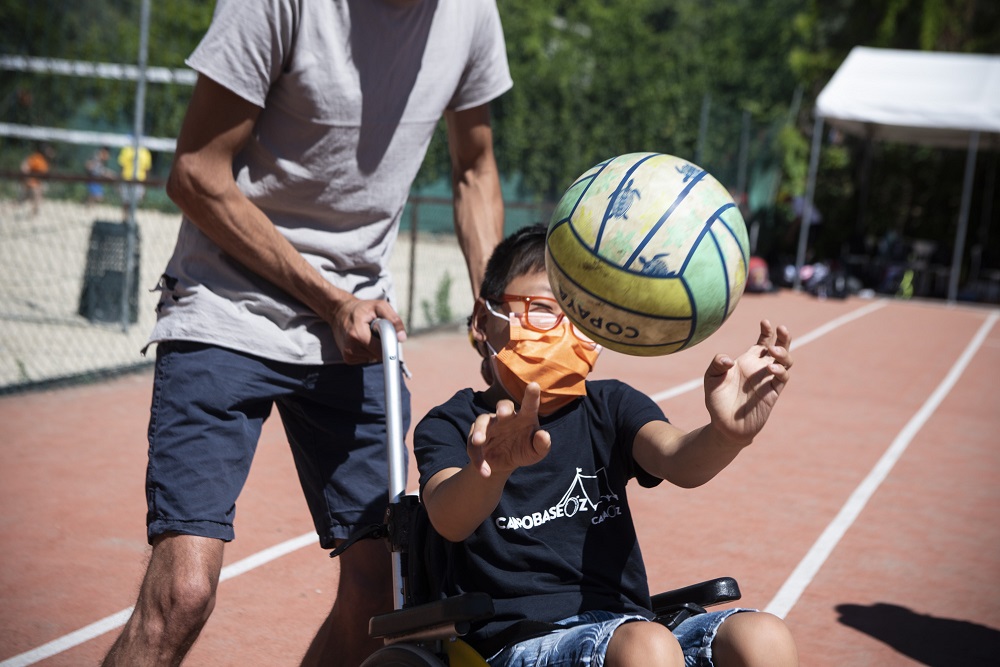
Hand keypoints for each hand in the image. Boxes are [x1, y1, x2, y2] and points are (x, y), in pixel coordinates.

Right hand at [330, 297, 405, 363]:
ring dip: (375, 348)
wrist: (339, 312)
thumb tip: (402, 338)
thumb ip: (393, 320)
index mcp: (358, 335)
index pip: (382, 351)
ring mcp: (348, 355)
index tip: (393, 342)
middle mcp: (351, 348)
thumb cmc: (361, 309)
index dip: (390, 347)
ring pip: (374, 358)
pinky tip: (362, 341)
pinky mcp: (348, 359)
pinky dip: (368, 351)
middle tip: (376, 331)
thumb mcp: (379, 306)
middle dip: (382, 344)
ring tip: (368, 335)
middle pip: (379, 355)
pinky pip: (367, 359)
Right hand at [467, 383, 550, 477]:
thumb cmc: (524, 451)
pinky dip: (478, 459)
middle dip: (502, 408)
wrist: (504, 464)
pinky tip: (485, 472)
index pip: (529, 405)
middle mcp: (506, 417)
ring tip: (478, 442)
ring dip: (480, 432)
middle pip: (503, 405)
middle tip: (502, 412)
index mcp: (524, 417)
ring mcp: (490, 424)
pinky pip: (473, 445)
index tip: (534, 385)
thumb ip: (542, 445)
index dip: (531, 395)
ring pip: (482, 421)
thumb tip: (543, 434)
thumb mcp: (535, 453)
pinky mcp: (477, 437)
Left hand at [704, 320, 792, 445]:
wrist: (724, 425)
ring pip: (786, 361)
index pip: (763, 342)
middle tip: (782, 328)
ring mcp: (768, 380)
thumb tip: (730, 359)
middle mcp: (760, 369)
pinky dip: (780, 371)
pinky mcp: (772, 393)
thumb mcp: (711, 377)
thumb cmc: (717, 400)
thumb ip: (717, 363)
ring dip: (784, 352)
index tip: (764, 321)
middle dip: (784, 337)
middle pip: (780, 348)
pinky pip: (782, 378)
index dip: (766, 331)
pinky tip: (771, 368)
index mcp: (748, 361)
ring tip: (774, 350)